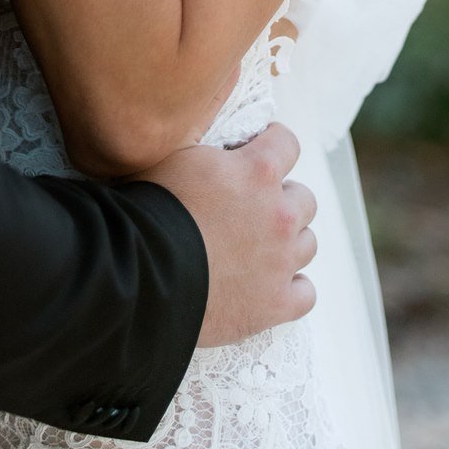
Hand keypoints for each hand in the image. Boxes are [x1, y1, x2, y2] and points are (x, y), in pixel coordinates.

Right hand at [138, 122, 316, 347]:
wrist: (141, 271)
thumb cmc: (149, 209)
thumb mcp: (172, 156)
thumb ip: (208, 150)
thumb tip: (217, 145)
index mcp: (257, 172)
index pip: (287, 143)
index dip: (273, 143)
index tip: (260, 150)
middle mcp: (279, 214)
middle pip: (303, 198)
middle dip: (281, 199)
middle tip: (251, 208)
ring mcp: (281, 262)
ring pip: (307, 244)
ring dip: (287, 242)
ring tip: (258, 248)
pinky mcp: (275, 304)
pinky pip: (305, 293)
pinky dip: (291, 288)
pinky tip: (269, 285)